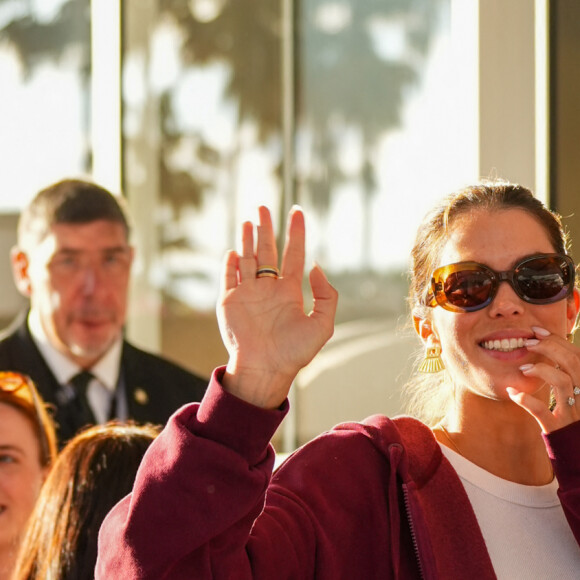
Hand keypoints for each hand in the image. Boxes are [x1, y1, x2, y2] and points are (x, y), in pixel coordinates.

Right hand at [217, 206, 337, 408]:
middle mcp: (268, 289)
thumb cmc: (294, 352)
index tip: (297, 210)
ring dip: (248, 239)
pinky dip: (230, 262)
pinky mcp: (229, 301)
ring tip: (250, 220)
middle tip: (263, 206)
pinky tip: (234, 250)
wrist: (265, 370)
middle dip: (266, 228)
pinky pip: (228, 276)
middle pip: (267, 250)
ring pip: (248, 258)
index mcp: (289, 291)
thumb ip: (326, 295)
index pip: (293, 253)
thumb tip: (316, 266)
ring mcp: (247, 293)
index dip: (296, 232)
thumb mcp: (322, 324)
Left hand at [507, 327, 578, 432]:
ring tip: (523, 369)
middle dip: (549, 347)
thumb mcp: (574, 395)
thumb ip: (565, 374)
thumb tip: (547, 348)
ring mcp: (573, 414)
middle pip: (574, 363)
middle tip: (528, 342)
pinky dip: (526, 400)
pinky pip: (542, 412)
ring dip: (541, 370)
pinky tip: (513, 393)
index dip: (558, 340)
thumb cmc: (572, 422)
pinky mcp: (558, 430)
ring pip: (564, 382)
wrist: (578, 457)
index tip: (537, 331)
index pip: (578, 356)